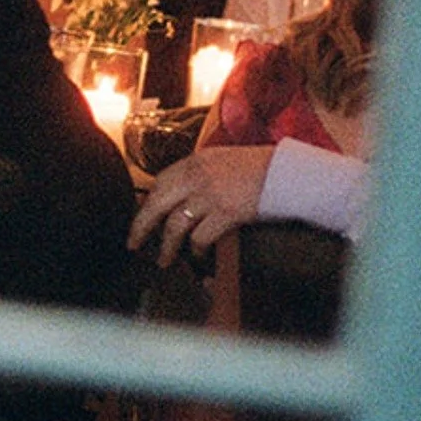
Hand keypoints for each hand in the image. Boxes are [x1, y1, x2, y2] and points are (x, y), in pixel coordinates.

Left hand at [129, 145, 274, 264]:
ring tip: (164, 260)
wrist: (287, 171)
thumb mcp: (223, 160)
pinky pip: (200, 237)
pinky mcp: (226, 212)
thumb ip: (201, 173)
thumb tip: (183, 195)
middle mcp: (198, 175)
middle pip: (156, 203)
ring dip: (167, 247)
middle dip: (141, 226)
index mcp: (196, 161)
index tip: (142, 217)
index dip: (148, 203)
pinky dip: (197, 251)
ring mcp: (211, 194)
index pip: (160, 182)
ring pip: (175, 225)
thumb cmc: (260, 167)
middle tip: (134, 242)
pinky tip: (198, 257)